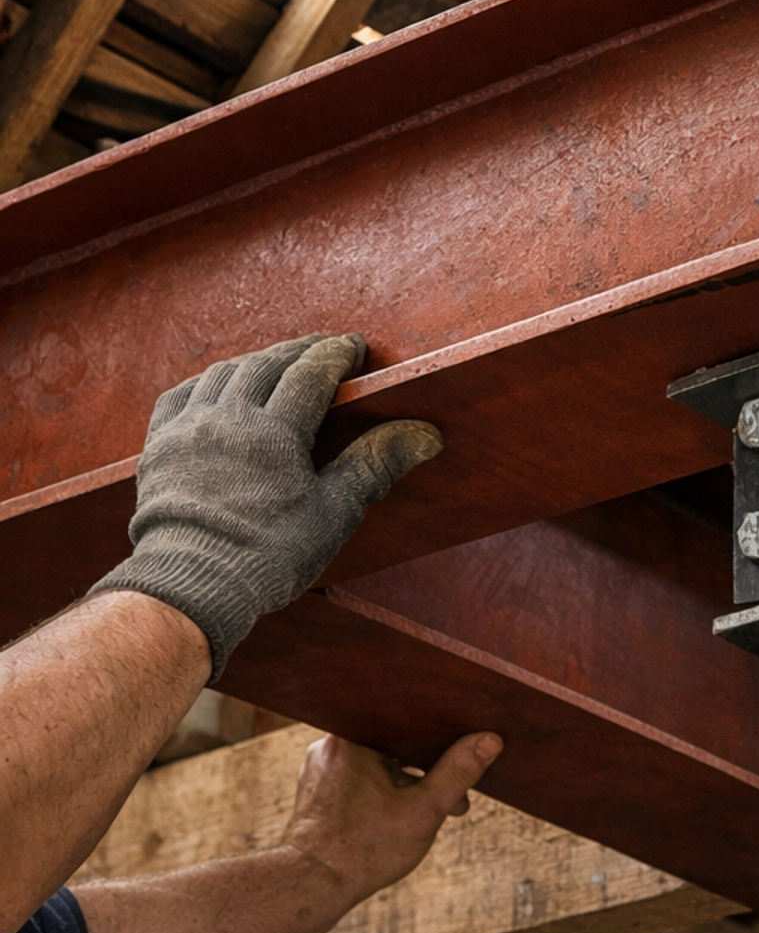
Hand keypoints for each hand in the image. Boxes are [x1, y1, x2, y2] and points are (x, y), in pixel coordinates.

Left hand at [90, 335, 443, 679]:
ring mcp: (189, 428)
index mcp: (275, 431)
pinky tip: (218, 385)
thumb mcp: (332, 513)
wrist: (189, 585)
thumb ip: (374, 465)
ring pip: (224, 373)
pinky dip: (205, 382)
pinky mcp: (158, 446)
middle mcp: (229, 417)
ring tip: (276, 362)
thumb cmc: (268, 555)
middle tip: (321, 346)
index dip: (335, 354)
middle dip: (298, 350)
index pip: (311, 372)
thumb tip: (426, 434)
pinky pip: (180, 395)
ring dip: (254, 361)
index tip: (354, 347)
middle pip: (268, 364)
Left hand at [281, 730, 503, 911]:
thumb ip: (458, 772)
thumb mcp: (424, 809)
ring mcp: (321, 766)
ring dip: (404, 783)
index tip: (461, 758)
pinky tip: (395, 817)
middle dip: (426, 769)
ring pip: (377, 761)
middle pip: (394, 741)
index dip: (439, 736)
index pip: (408, 718)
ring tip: (424, 812)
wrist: (311, 886)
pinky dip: (380, 792)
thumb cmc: (364, 850)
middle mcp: (331, 742)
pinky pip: (359, 778)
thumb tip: (490, 740)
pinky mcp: (316, 789)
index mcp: (354, 735)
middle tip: (451, 798)